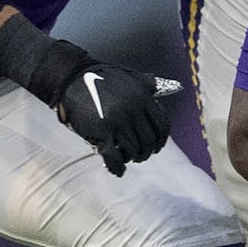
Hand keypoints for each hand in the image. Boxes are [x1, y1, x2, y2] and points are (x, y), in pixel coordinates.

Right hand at [55, 64, 177, 175]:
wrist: (73, 79)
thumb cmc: (101, 78)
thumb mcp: (130, 77)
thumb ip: (149, 84)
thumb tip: (175, 85)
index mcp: (143, 98)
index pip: (162, 125)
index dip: (161, 139)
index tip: (157, 146)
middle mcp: (133, 110)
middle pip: (148, 140)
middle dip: (146, 151)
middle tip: (141, 155)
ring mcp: (118, 121)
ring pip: (134, 149)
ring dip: (133, 157)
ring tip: (129, 158)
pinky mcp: (102, 131)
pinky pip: (115, 156)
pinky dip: (118, 167)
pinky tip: (119, 170)